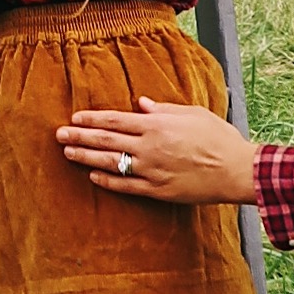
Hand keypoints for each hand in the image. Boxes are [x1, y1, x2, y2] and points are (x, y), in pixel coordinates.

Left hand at [56, 98, 256, 207]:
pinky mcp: (157, 190)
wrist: (235, 171)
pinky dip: (107, 180)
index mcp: (157, 125)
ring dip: (86, 157)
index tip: (75, 118)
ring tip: (68, 153)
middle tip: (58, 135)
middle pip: (106, 140)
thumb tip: (141, 103)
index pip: (115, 119)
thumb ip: (163, 109)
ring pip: (110, 163)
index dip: (92, 119)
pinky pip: (125, 186)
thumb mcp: (193, 113)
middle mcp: (149, 147)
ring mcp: (151, 170)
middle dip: (79, 136)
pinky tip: (93, 175)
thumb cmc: (218, 138)